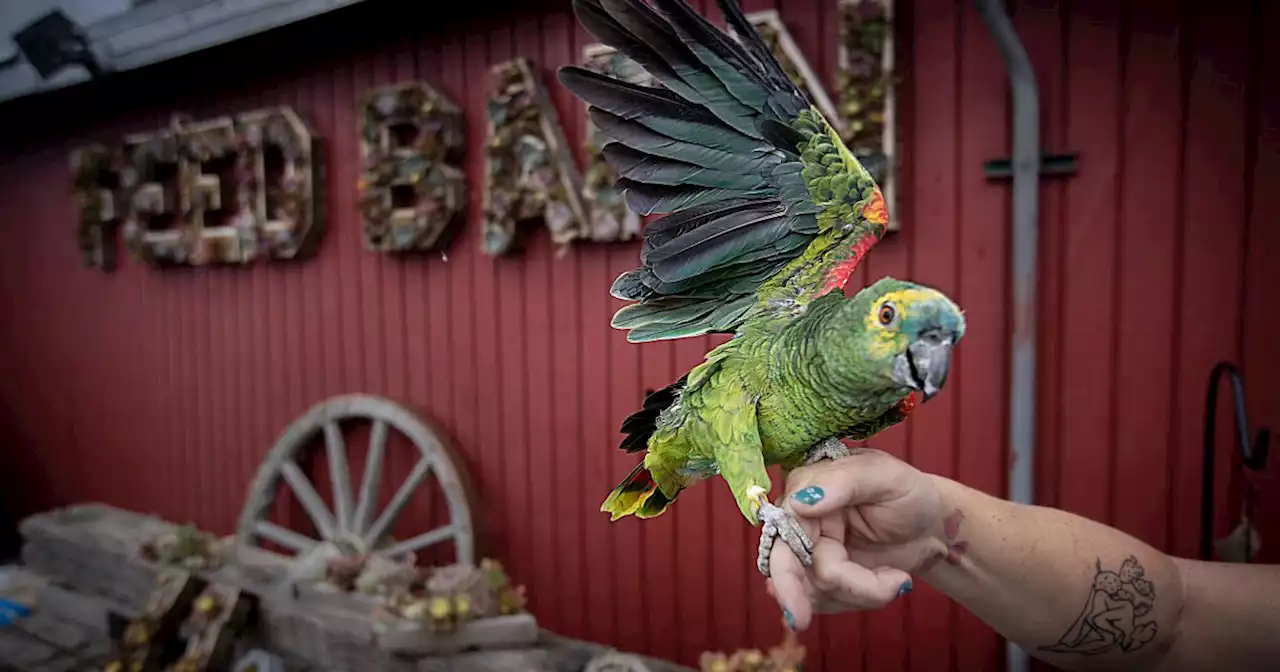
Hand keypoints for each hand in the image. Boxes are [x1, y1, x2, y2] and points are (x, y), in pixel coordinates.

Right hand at [766, 448, 945, 630]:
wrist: (932, 526)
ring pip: (812, 589)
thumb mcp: (885, 477)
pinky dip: (862, 600)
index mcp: (808, 488)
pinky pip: (827, 601)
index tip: (796, 601)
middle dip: (795, 595)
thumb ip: (843, 483)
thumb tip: (799, 502)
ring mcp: (812, 551)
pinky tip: (888, 583)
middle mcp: (801, 520)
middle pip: (786, 566)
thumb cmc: (910, 493)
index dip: (787, 568)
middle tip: (800, 621)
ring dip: (858, 594)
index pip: (784, 531)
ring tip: (897, 580)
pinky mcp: (825, 576)